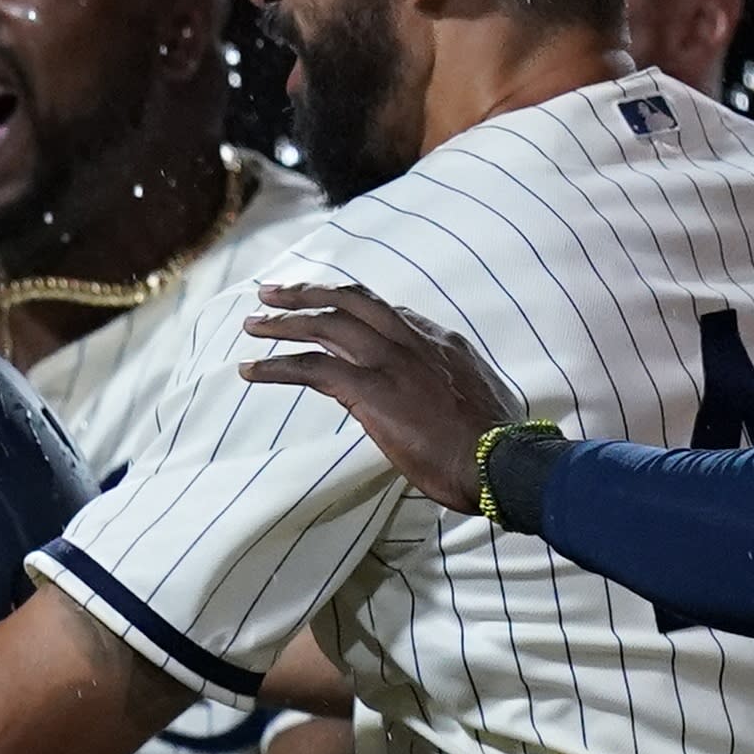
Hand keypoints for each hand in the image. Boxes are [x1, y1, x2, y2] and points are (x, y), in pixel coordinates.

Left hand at [240, 280, 522, 501]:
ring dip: (283, 323)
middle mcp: (414, 342)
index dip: (352, 307)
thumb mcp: (480, 399)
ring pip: (326, 326)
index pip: (389, 312)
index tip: (328, 307)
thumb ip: (454, 387)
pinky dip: (276, 366)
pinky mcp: (371, 390)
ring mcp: (391, 362)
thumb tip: (446, 397)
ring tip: (251, 324)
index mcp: (441, 342)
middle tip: (272, 293)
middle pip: (351, 301)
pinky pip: (311, 368)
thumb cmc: (496, 445)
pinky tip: (251, 370)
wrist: (503, 461)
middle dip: (308, 293)